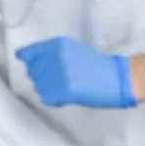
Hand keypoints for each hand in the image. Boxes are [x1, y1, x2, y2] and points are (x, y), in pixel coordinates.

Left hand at [15, 36, 136, 108]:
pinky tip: (66, 97)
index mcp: (56, 45)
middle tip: (58, 81)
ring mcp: (59, 74)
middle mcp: (55, 57)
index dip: (28, 61)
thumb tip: (26, 59)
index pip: (28, 53)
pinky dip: (54, 100)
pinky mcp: (65, 90)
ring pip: (39, 86)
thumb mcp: (70, 50)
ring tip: (65, 88)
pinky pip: (47, 98)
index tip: (31, 65)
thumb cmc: (95, 65)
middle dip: (42, 78)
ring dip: (48, 90)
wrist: (118, 78)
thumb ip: (49, 54)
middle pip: (32, 72)